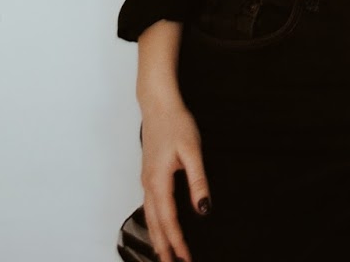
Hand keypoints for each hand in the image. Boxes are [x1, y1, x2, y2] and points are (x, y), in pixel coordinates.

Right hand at [140, 94, 211, 261]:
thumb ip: (198, 181)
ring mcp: (146, 180)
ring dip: (157, 237)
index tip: (185, 257)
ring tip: (164, 254)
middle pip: (155, 224)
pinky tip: (158, 226)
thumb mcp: (192, 151)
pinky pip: (149, 206)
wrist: (158, 104)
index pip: (169, 220)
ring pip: (150, 217)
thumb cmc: (175, 123)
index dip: (177, 242)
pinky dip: (153, 222)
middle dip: (163, 247)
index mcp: (159, 181)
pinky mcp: (148, 174)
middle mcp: (149, 184)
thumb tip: (203, 209)